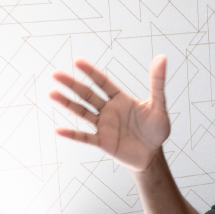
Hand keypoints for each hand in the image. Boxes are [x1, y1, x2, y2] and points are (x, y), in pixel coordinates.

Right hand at [50, 57, 169, 172]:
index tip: (77, 62)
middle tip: (56, 74)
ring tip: (52, 93)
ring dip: (67, 103)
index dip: (90, 72)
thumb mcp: (159, 105)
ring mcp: (103, 126)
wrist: (153, 155)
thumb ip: (157, 82)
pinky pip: (85, 137)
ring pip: (82, 113)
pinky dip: (72, 134)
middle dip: (72, 85)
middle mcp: (108, 110)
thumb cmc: (156, 130)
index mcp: (120, 99)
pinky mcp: (103, 142)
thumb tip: (162, 57)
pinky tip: (59, 130)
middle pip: (87, 95)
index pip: (102, 82)